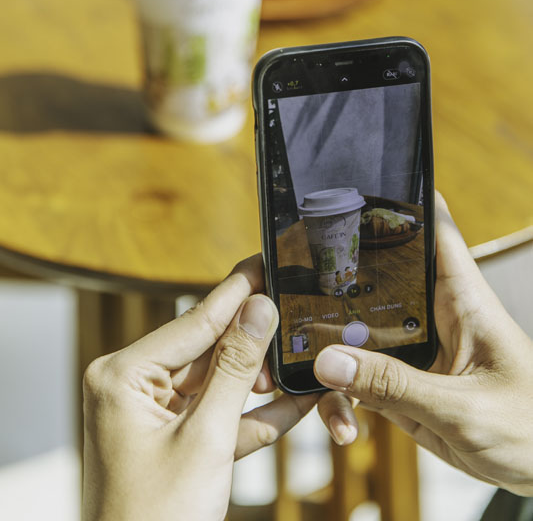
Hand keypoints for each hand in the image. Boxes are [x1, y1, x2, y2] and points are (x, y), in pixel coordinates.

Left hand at [82, 254, 316, 520]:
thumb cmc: (156, 520)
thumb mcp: (206, 438)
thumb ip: (236, 368)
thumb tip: (259, 309)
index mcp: (122, 376)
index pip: (193, 321)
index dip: (237, 292)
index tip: (263, 260)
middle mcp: (131, 387)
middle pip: (207, 349)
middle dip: (256, 343)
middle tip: (295, 312)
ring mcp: (150, 415)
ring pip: (217, 382)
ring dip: (260, 382)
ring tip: (302, 360)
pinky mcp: (170, 441)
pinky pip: (217, 416)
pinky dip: (252, 416)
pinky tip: (296, 402)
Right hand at [313, 193, 532, 495]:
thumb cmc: (529, 429)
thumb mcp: (463, 410)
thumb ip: (395, 386)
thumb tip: (329, 361)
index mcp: (462, 297)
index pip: (433, 227)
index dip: (396, 199)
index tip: (348, 188)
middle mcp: (434, 313)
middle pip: (379, 270)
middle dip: (335, 271)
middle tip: (288, 275)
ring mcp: (415, 347)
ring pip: (359, 325)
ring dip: (328, 341)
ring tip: (297, 358)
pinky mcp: (404, 382)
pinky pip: (360, 376)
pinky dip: (340, 394)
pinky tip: (336, 417)